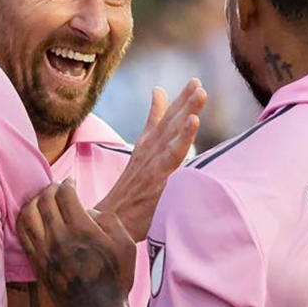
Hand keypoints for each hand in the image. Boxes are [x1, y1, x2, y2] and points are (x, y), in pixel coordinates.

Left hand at [18, 178, 135, 306]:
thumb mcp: (126, 244)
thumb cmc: (115, 277)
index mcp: (83, 230)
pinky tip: (32, 215)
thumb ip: (108, 219)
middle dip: (51, 188)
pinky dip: (24, 217)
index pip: (65, 193)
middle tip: (58, 188)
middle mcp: (59, 238)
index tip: (72, 181)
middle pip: (45, 199)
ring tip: (45, 200)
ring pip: (28, 213)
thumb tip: (86, 210)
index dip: (68, 182)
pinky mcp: (35, 262)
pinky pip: (21, 232)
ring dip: (36, 200)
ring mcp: (44, 251)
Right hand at [97, 79, 206, 241]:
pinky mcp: (157, 177)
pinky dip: (183, 136)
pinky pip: (173, 155)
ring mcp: (152, 164)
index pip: (164, 119)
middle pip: (170, 122)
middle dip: (185, 101)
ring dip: (186, 111)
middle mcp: (149, 152)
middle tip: (197, 82)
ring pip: (173, 133)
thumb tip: (156, 102)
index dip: (179, 100)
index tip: (194, 82)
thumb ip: (151, 129)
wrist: (108, 224)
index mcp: (146, 148)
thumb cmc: (128, 195)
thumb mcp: (138, 158)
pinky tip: (193, 121)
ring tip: (199, 93)